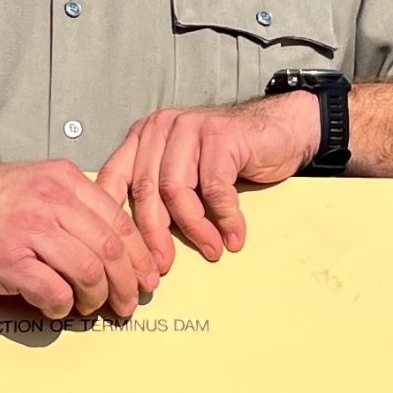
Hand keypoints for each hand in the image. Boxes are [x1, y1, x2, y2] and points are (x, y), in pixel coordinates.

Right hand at [0, 159, 160, 322]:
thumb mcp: (32, 184)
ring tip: (88, 309)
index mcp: (62, 180)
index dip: (141, 255)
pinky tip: (53, 307)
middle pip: (112, 249)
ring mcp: (28, 230)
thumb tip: (110, 243)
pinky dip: (61, 306)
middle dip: (128, 284)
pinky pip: (54, 291)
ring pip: (90, 272)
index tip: (148, 277)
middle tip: (128, 305)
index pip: (120, 220)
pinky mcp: (7, 261)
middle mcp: (51, 200)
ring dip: (96, 299)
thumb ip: (70, 205)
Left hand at [95, 92, 322, 267]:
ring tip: (211, 250)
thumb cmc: (229, 158)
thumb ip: (158, 193)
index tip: (121, 255)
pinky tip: (233, 236)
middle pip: (145, 189)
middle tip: (163, 265)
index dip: (115, 220)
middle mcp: (161, 127)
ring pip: (176, 190)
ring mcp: (190, 127)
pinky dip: (225, 218)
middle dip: (153, 234)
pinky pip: (215, 188)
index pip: (113, 178)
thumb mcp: (184, 173)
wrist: (279, 131)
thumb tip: (136, 245)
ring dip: (194, 228)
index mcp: (143, 137)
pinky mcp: (220, 136)